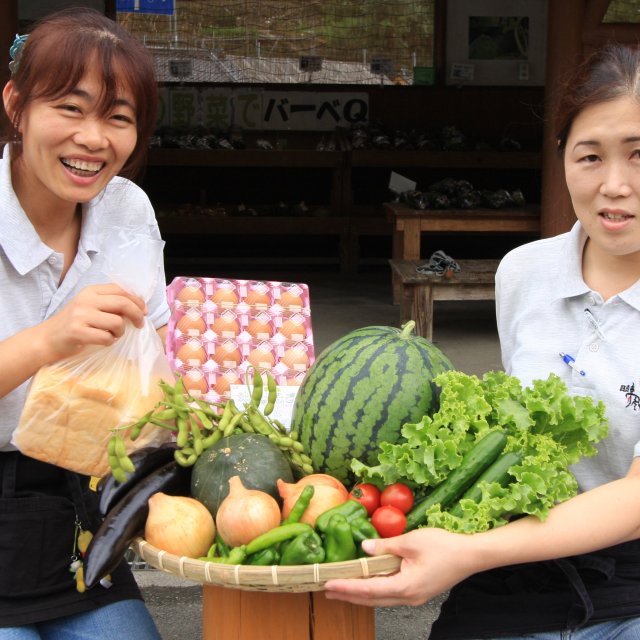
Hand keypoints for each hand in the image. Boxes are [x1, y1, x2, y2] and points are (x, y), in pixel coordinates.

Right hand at [41, 284, 147, 360]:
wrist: (48, 338)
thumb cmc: (74, 322)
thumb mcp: (91, 306)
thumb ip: (110, 303)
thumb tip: (139, 307)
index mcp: (91, 291)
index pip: (121, 290)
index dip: (137, 300)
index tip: (144, 311)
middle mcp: (86, 300)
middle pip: (123, 303)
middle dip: (137, 315)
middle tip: (139, 324)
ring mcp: (80, 315)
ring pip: (117, 322)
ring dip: (120, 332)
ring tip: (113, 334)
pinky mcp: (77, 332)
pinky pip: (106, 337)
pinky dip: (110, 341)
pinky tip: (104, 341)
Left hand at [324, 528, 474, 607]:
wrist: (471, 556)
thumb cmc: (444, 547)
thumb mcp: (411, 541)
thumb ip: (386, 546)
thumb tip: (364, 549)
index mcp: (405, 587)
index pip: (368, 590)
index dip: (346, 587)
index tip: (328, 585)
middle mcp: (407, 597)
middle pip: (371, 600)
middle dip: (348, 595)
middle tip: (326, 590)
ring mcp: (413, 597)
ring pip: (380, 599)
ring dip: (359, 594)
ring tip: (341, 589)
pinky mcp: (417, 591)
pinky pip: (390, 594)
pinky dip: (374, 590)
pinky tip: (366, 583)